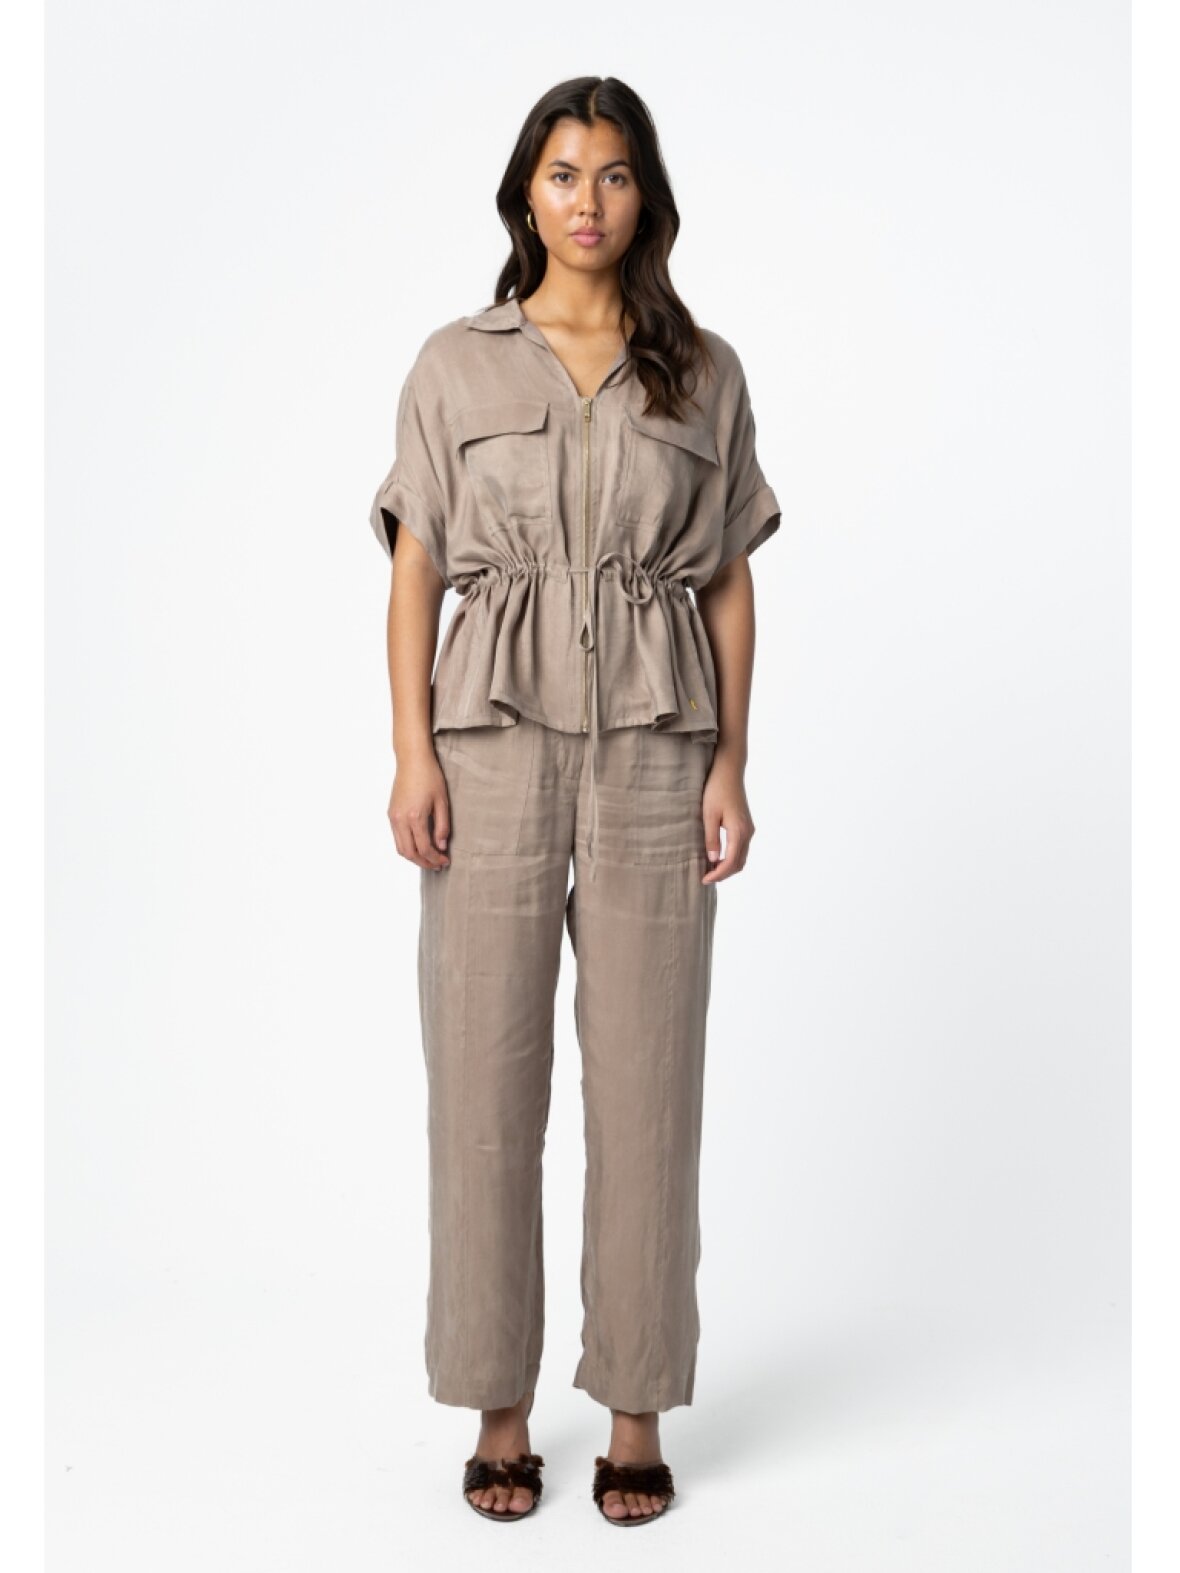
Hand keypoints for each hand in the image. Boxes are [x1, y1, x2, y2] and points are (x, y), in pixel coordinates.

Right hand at [389, 746, 450, 870]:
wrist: (412, 760)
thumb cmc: (430, 776)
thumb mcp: (442, 802)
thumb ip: (442, 826)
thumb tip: (441, 846)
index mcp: (415, 817)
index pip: (424, 848)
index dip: (435, 859)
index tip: (445, 861)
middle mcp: (400, 819)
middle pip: (409, 853)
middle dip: (424, 863)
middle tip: (437, 865)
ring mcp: (393, 817)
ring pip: (400, 848)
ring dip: (414, 857)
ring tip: (429, 858)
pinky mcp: (390, 814)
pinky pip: (397, 838)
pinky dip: (407, 847)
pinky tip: (419, 845)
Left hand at [701, 751, 754, 882]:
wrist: (729, 770)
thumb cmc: (716, 789)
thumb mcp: (708, 815)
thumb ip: (711, 839)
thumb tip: (712, 860)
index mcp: (739, 831)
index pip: (731, 862)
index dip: (718, 874)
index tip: (704, 879)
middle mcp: (748, 832)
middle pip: (739, 863)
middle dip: (724, 874)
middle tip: (705, 878)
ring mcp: (749, 829)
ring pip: (741, 857)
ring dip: (728, 867)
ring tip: (710, 870)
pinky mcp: (746, 825)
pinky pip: (741, 848)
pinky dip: (731, 858)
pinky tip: (717, 857)